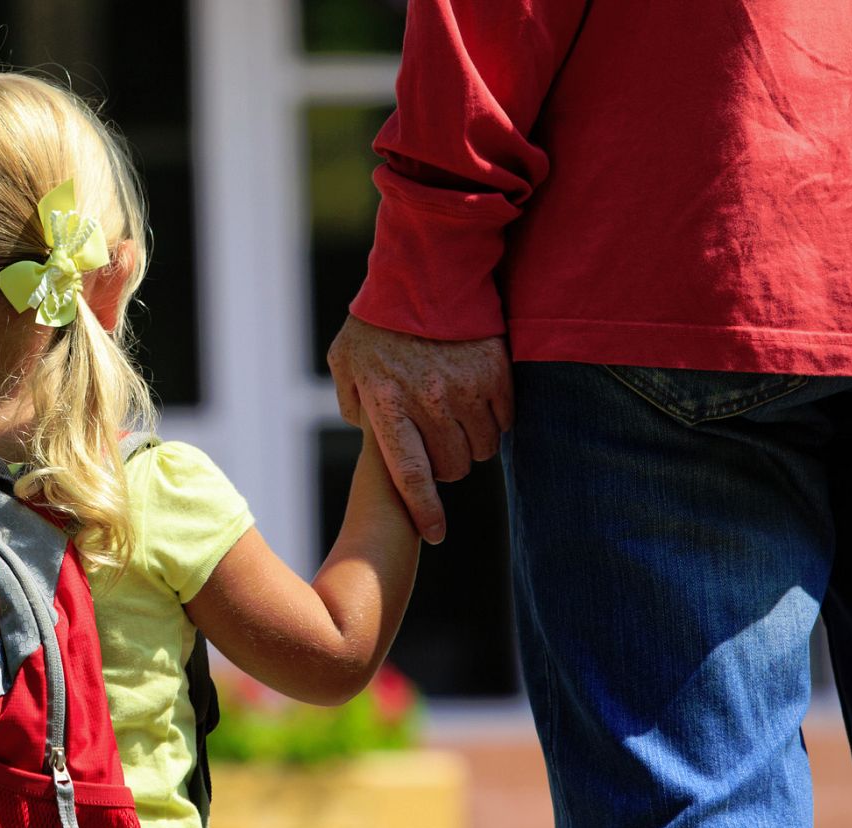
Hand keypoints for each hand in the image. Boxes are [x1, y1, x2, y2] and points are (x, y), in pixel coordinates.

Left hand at [327, 316, 512, 543]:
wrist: (425, 269)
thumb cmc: (378, 320)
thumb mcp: (345, 360)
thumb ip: (350, 400)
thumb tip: (363, 429)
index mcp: (388, 405)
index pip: (411, 475)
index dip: (425, 510)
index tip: (434, 534)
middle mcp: (428, 402)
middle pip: (453, 467)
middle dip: (447, 466)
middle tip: (438, 445)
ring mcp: (465, 388)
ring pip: (483, 448)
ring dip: (473, 444)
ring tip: (457, 419)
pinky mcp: (496, 371)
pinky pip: (506, 419)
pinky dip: (496, 420)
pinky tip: (480, 401)